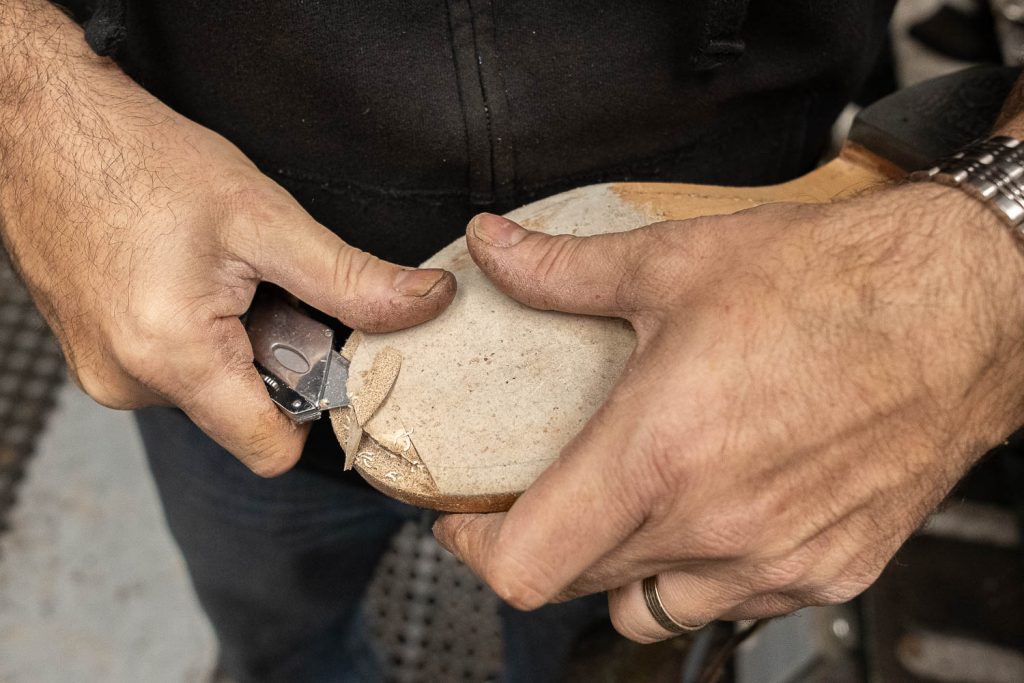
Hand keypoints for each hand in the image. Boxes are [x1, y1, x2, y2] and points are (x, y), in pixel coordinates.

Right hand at [0, 5, 454, 474]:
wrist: (44, 125)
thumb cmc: (143, 160)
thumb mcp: (265, 218)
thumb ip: (351, 278)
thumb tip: (427, 302)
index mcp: (171, 358)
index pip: (269, 451)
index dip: (314, 413)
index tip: (327, 358)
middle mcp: (127, 383)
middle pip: (241, 414)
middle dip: (270, 359)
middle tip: (260, 287)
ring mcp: (102, 371)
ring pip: (206, 388)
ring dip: (230, 342)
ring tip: (216, 273)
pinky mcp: (92, 354)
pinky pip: (170, 367)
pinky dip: (195, 333)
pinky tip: (185, 277)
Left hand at [434, 184, 1023, 640]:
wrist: (962, 306)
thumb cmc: (832, 282)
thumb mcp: (676, 261)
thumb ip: (562, 269)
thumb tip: (494, 248)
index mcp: (660, 455)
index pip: (528, 565)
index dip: (477, 550)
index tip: (467, 520)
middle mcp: (717, 526)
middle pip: (580, 584)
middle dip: (547, 541)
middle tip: (547, 488)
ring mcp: (778, 561)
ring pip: (655, 609)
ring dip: (624, 567)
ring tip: (632, 503)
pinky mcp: (831, 571)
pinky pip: (736, 602)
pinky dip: (704, 569)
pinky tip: (718, 505)